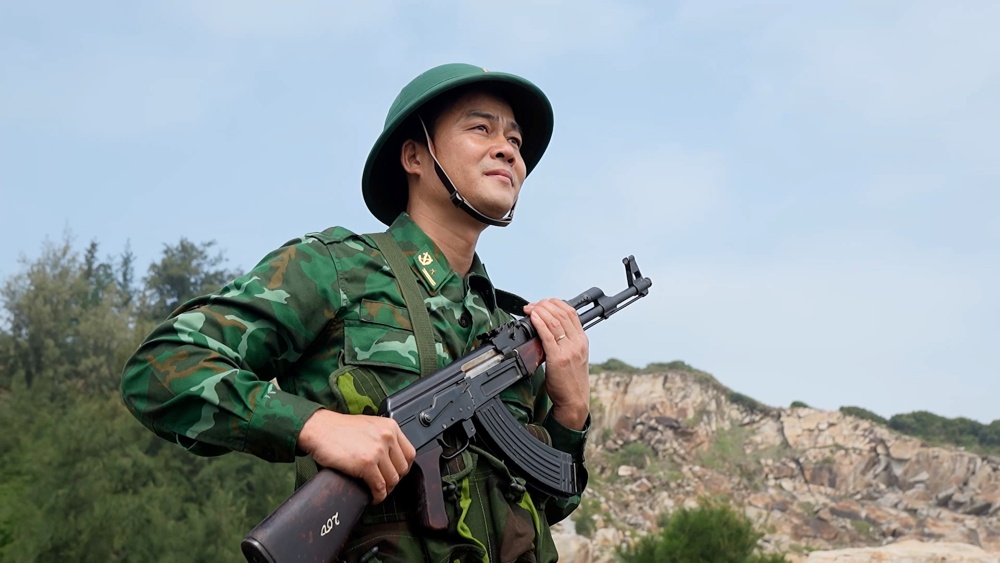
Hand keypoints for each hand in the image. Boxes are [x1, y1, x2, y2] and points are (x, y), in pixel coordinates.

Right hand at [297, 409, 416, 503]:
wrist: (319, 429)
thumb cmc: (338, 429)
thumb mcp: (369, 426)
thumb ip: (383, 438)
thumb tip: (391, 459)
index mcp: (390, 426)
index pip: (410, 453)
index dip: (403, 467)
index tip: (395, 473)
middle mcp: (387, 437)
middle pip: (403, 468)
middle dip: (394, 480)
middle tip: (384, 485)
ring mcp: (378, 450)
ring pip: (392, 479)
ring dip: (386, 490)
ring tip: (377, 491)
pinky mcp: (366, 464)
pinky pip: (379, 486)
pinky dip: (377, 495)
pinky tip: (372, 496)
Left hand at [524, 298, 589, 429]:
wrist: (574, 400)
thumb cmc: (570, 380)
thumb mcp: (573, 356)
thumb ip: (563, 341)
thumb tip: (545, 328)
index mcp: (582, 340)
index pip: (571, 312)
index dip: (555, 303)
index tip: (543, 303)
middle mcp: (577, 342)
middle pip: (562, 313)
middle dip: (545, 305)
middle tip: (532, 305)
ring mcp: (569, 350)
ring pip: (555, 321)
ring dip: (540, 311)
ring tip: (530, 309)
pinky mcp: (558, 359)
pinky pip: (548, 336)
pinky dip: (539, 323)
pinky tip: (533, 318)